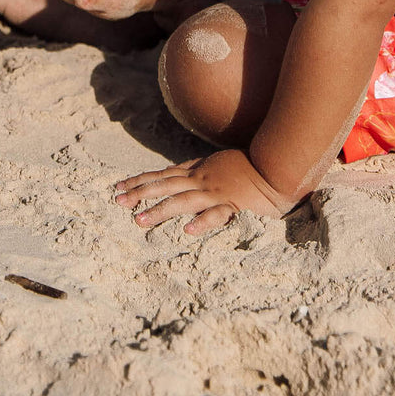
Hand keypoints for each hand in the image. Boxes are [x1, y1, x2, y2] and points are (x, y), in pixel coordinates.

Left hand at [114, 148, 287, 235]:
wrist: (277, 163)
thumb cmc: (249, 166)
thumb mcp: (219, 164)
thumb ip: (200, 170)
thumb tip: (179, 174)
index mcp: (198, 171)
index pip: (162, 175)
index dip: (140, 181)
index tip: (118, 187)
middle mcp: (202, 180)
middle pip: (165, 186)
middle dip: (140, 194)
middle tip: (117, 202)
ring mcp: (217, 192)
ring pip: (183, 201)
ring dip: (160, 210)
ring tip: (139, 221)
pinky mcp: (235, 205)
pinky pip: (218, 214)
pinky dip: (202, 222)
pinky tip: (187, 231)